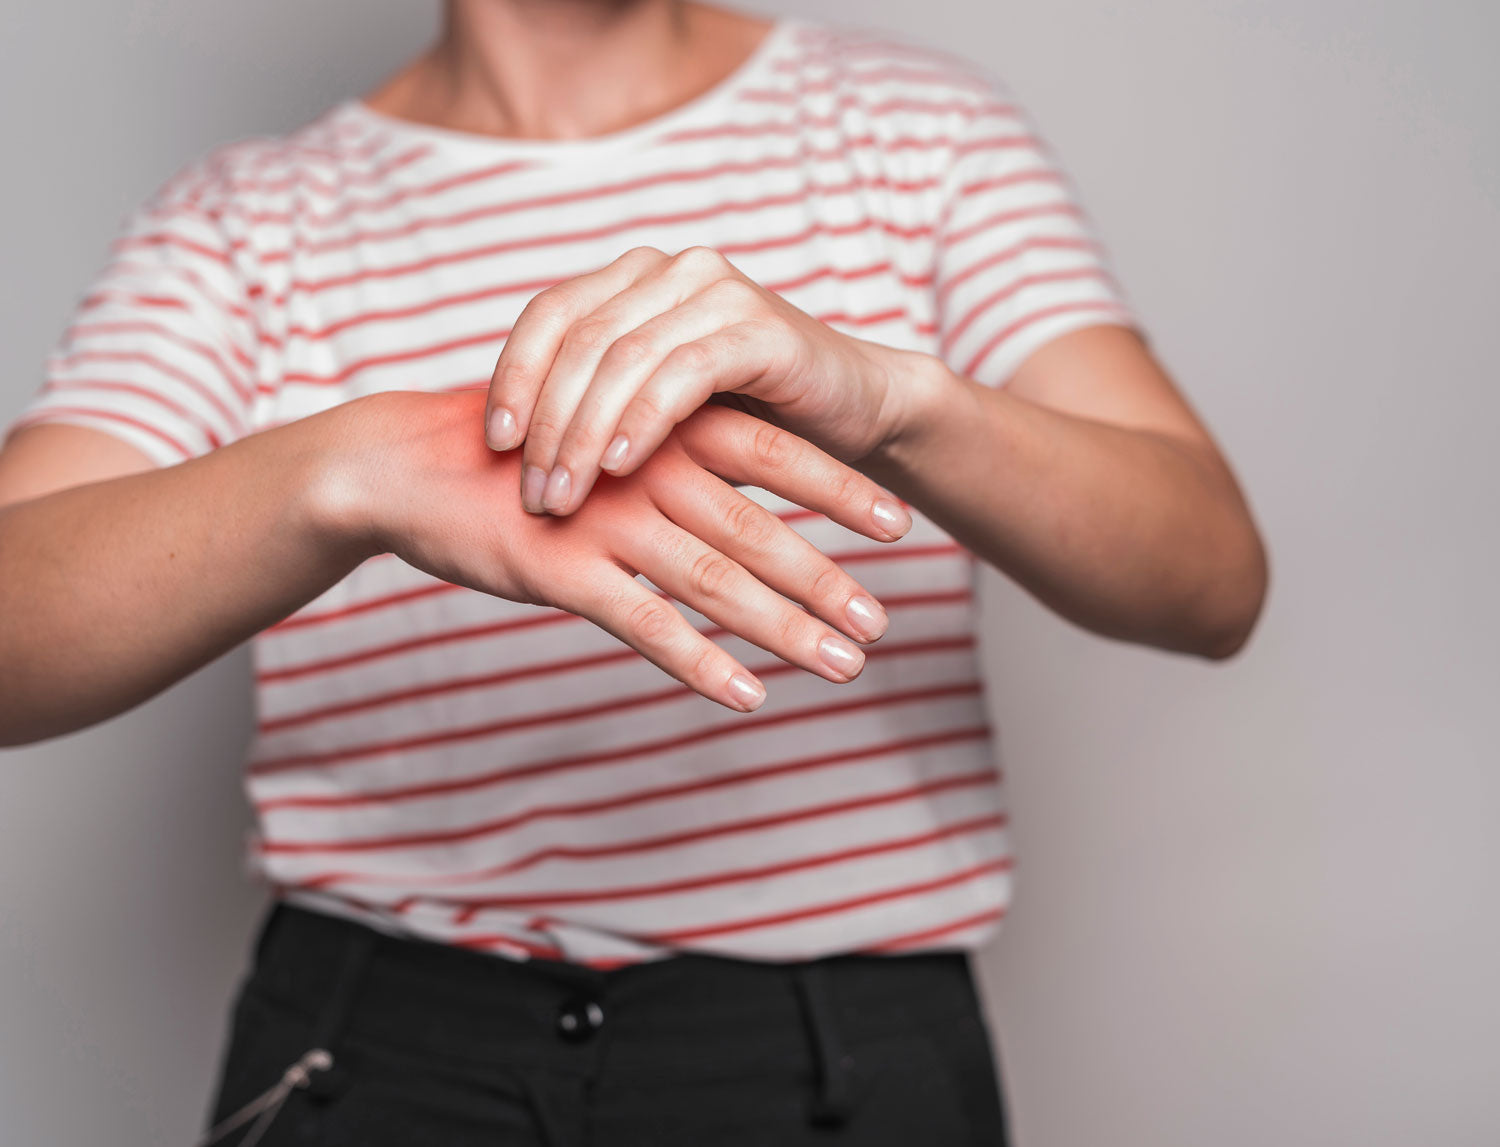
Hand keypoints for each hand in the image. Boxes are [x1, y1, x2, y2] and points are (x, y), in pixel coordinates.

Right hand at [345, 389, 912, 711]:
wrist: (408, 464)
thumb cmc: (517, 449)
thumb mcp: (602, 427)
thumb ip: (668, 447)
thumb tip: (735, 477)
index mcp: (663, 426)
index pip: (774, 453)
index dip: (839, 489)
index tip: (899, 524)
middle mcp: (647, 468)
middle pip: (760, 527)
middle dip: (828, 577)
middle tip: (883, 621)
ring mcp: (605, 520)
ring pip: (715, 580)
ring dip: (786, 627)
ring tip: (844, 665)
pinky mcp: (562, 568)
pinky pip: (644, 623)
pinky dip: (699, 662)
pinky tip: (747, 696)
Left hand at [482, 245, 916, 515]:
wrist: (852, 414)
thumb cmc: (745, 423)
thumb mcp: (655, 413)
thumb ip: (594, 410)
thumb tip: (507, 457)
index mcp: (635, 278)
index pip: (549, 315)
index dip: (512, 377)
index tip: (491, 445)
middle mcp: (671, 270)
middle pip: (580, 340)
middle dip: (546, 424)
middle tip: (532, 494)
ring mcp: (717, 291)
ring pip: (623, 358)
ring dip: (585, 434)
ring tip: (565, 497)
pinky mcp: (759, 328)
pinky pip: (682, 372)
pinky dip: (643, 421)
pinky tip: (619, 467)